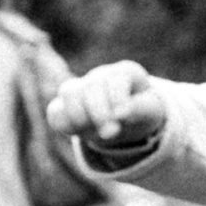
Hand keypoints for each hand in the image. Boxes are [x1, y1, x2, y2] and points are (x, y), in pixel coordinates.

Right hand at [49, 60, 166, 145]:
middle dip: (99, 112)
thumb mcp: (150, 112)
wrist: (130, 119)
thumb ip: (139, 110)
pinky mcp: (67, 105)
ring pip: (68, 92)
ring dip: (79, 116)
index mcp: (125, 72)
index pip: (116, 79)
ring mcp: (81, 87)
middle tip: (110, 133)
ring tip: (92, 134)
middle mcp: (101, 75)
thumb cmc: (142, 111)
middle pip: (91, 85)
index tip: (121, 117)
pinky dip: (64, 123)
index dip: (117, 98)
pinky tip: (78, 132)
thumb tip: (122, 114)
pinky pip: (55, 111)